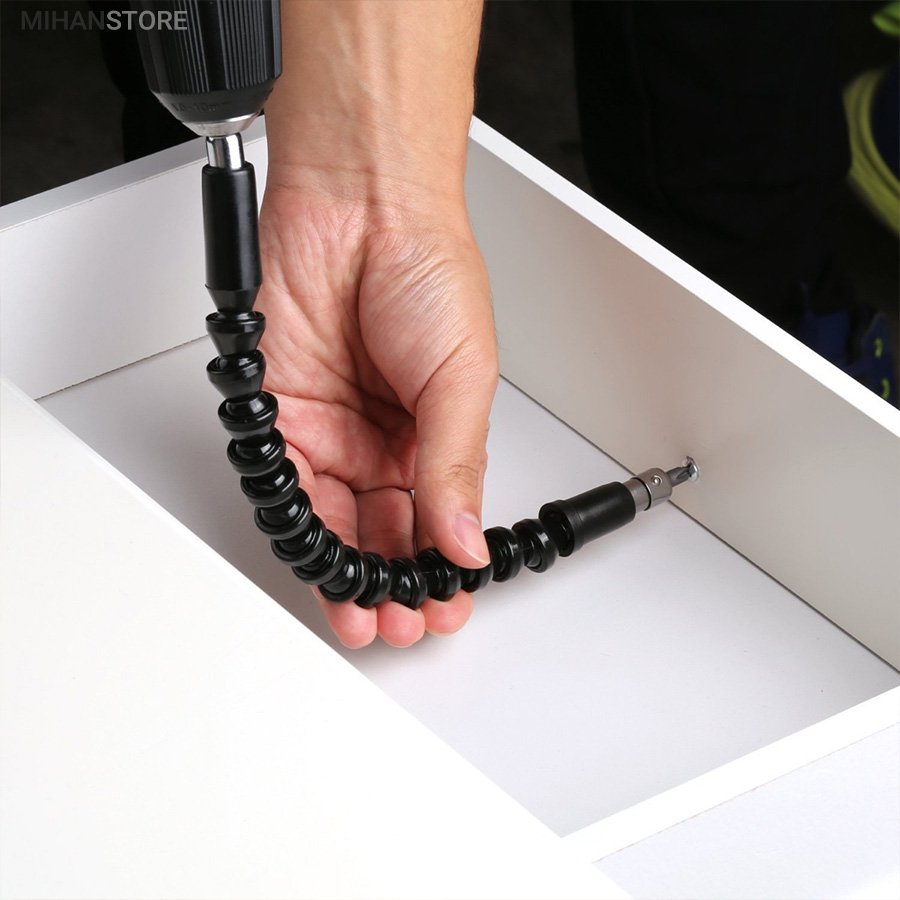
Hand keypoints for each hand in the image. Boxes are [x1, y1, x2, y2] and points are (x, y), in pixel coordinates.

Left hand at [256, 180, 497, 647]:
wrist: (361, 204)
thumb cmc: (427, 269)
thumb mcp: (463, 378)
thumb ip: (456, 466)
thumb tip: (467, 538)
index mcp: (438, 431)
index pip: (437, 517)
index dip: (439, 567)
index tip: (444, 606)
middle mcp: (383, 436)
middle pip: (385, 528)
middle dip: (392, 583)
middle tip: (400, 624)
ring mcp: (332, 427)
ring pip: (336, 521)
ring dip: (347, 571)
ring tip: (363, 615)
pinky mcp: (283, 413)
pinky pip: (288, 484)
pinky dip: (306, 529)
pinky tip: (327, 563)